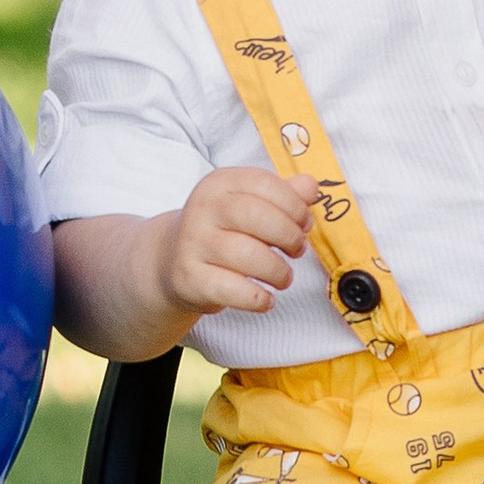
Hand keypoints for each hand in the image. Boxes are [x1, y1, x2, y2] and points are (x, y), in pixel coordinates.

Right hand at [151, 166, 319, 322]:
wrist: (172, 260)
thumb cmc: (223, 229)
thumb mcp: (248, 203)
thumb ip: (284, 194)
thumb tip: (311, 187)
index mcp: (220, 183)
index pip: (264, 184)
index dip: (294, 205)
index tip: (305, 223)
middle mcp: (202, 209)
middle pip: (255, 216)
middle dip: (288, 235)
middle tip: (297, 249)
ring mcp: (192, 243)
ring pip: (246, 255)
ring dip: (277, 270)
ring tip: (283, 277)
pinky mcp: (189, 278)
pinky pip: (230, 289)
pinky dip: (256, 298)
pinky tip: (266, 299)